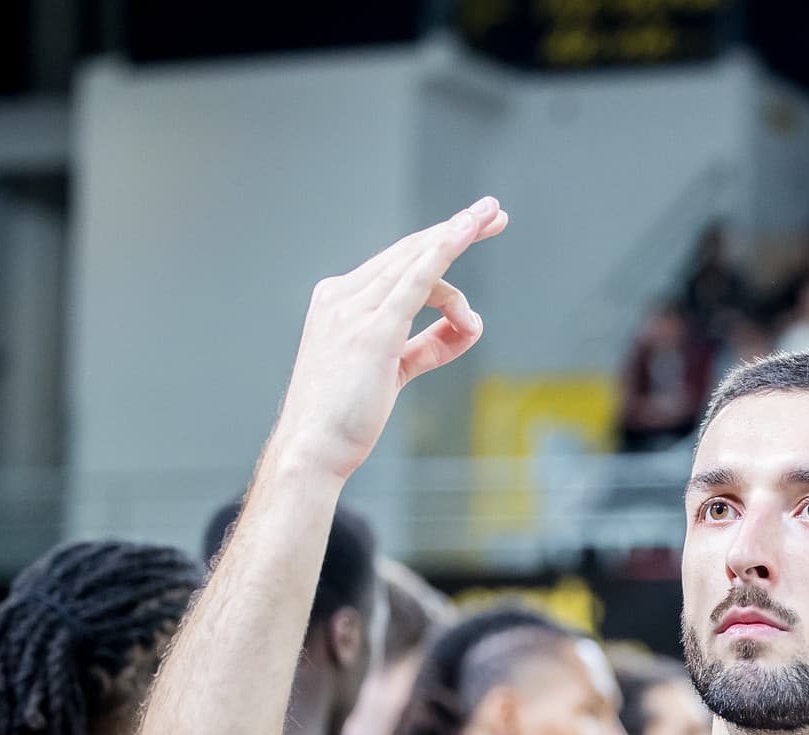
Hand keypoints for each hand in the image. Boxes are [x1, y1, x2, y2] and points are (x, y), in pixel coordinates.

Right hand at [271, 197, 509, 480]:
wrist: (312, 449)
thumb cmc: (346, 417)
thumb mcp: (390, 372)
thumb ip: (423, 348)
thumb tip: (461, 330)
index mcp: (339, 302)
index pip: (398, 263)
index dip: (437, 242)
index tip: (471, 226)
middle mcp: (342, 297)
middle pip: (410, 250)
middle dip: (456, 227)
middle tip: (495, 211)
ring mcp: (354, 311)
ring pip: (418, 262)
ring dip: (459, 236)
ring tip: (496, 223)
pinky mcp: (372, 332)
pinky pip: (414, 281)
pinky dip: (441, 252)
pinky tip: (463, 233)